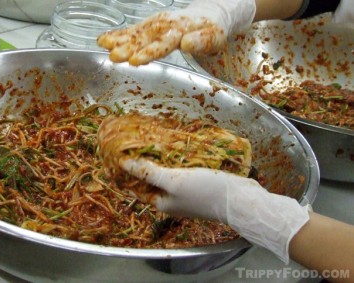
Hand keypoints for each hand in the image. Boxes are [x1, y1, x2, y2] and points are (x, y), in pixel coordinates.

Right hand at [97, 0, 255, 65]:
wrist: (207, 16)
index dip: (149, 51)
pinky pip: (131, 30)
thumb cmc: (211, 30)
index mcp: (180, 29)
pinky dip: (117, 35)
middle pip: (144, 38)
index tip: (135, 60)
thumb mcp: (214, 37)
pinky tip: (103, 40)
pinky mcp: (148, 27)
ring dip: (119, 40)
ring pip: (135, 33)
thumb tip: (187, 43)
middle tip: (114, 57)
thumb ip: (201, 40)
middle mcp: (164, 25)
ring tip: (103, 46)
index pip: (163, 42)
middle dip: (128, 47)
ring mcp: (154, 25)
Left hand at [122, 158, 309, 263]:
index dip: (126, 170)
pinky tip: (173, 145)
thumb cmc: (205, 191)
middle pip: (151, 178)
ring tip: (150, 138)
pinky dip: (175, 159)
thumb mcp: (173, 181)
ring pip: (166, 172)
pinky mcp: (198, 184)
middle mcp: (171, 199)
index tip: (118, 152)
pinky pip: (181, 170)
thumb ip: (149, 173)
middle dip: (143, 161)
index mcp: (161, 202)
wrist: (240, 199)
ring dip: (159, 158)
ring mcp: (185, 192)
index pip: (136, 186)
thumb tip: (124, 164)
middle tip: (135, 140)